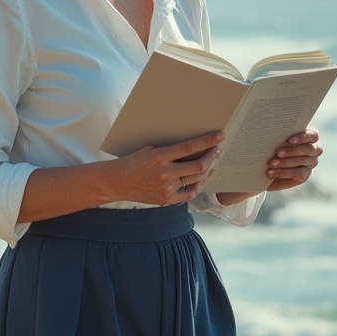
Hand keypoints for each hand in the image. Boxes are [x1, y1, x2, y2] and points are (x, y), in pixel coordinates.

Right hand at [103, 131, 224, 205]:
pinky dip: (197, 186)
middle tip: (217, 150)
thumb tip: (193, 147)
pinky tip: (199, 180)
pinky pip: (189, 194)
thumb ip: (169, 150)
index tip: (220, 135)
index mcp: (159, 156)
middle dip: (212, 156)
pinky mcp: (166, 200)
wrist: (116, 182)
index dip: (207, 141)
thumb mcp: (148, 150)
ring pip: (197, 180)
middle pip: (198, 165)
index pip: (189, 147)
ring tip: (211, 163)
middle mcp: (164, 173)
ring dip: (207, 170)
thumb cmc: (132, 162)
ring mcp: (166, 188)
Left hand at [266, 127, 321, 190]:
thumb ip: (279, 134)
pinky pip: (298, 174)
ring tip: (272, 163)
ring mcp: (311, 163)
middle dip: (293, 151)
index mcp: (309, 137)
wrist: (269, 164)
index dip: (303, 137)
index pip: (313, 135)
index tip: (290, 140)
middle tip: (278, 152)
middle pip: (309, 149)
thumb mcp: (276, 138)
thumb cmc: (274, 145)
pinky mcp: (305, 175)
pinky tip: (272, 172)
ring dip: (286, 162)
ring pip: (303, 161)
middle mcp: (314, 150)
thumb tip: (270, 129)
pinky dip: (284, 172)